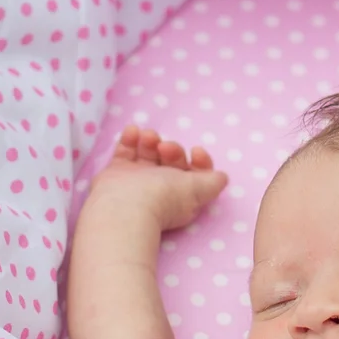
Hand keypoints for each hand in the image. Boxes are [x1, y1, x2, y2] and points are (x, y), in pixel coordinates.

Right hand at [87, 126, 228, 231]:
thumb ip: (212, 182)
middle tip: (165, 147)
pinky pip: (125, 152)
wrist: (123, 207)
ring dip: (150, 140)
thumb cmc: (163, 197)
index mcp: (182, 194)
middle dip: (172, 149)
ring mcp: (137, 180)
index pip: (195, 173)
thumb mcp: (197, 190)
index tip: (196, 151)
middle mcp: (160, 187)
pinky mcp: (116, 174)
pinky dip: (130, 139)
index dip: (200, 160)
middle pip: (171, 160)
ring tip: (147, 137)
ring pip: (148, 153)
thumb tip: (222, 178)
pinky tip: (133, 131)